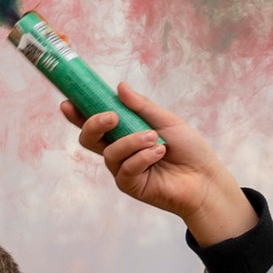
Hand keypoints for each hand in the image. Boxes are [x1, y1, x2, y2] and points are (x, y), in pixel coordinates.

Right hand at [67, 82, 255, 246]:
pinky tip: (159, 154)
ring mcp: (123, 170)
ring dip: (131, 142)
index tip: (68, 102)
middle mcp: (119, 151)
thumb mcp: (165, 120)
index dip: (77, 113)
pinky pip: (125, 169)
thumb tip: (119, 87)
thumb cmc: (188, 149)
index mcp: (123, 133)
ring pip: (110, 153)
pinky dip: (142, 158)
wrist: (205, 178)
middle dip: (93, 124)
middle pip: (88, 139)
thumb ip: (141, 106)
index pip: (94, 123)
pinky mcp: (130, 186)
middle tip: (111, 116)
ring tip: (154, 139)